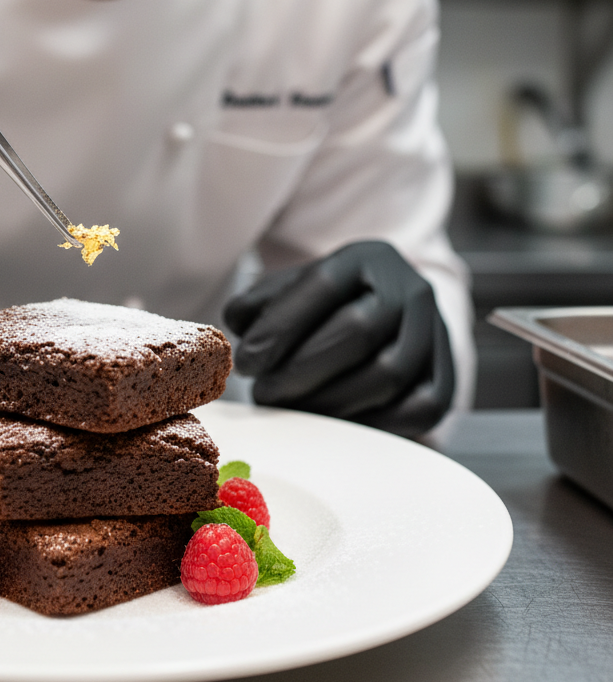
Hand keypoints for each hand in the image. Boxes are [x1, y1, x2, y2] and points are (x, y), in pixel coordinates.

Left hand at [223, 241, 453, 435]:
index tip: (247, 361)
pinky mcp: (444, 379)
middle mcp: (410, 289)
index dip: (280, 326)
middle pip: (358, 331)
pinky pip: (415, 410)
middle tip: (264, 394)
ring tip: (290, 409)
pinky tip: (330, 422)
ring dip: (329, 401)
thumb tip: (238, 326)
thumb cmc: (324, 306)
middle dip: (301, 370)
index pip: (323, 285)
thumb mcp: (289, 290)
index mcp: (368, 257)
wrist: (385, 314)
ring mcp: (435, 334)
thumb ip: (257, 304)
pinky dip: (368, 424)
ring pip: (387, 374)